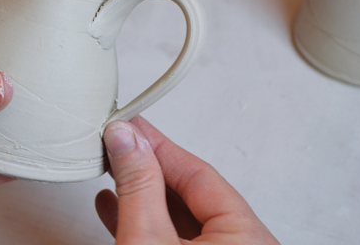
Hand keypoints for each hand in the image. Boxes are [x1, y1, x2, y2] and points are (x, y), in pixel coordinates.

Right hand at [95, 116, 279, 243]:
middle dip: (148, 167)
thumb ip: (138, 188)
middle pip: (191, 192)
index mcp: (246, 237)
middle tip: (119, 142)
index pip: (198, 173)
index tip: (130, 125)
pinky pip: (172, 237)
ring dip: (142, 193)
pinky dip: (144, 220)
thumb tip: (126, 141)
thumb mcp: (148, 240)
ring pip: (179, 216)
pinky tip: (115, 206)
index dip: (158, 145)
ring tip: (113, 169)